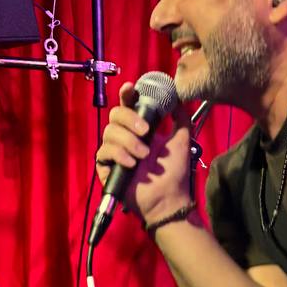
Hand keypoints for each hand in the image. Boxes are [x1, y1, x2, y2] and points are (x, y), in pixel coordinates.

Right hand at [94, 81, 191, 222]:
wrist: (168, 198)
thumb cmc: (174, 172)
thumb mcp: (182, 141)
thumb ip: (181, 119)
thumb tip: (178, 100)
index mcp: (140, 128)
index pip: (128, 105)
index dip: (127, 94)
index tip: (131, 88)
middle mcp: (125, 136)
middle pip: (115, 114)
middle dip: (130, 119)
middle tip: (146, 131)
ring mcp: (114, 151)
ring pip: (109, 132)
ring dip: (129, 141)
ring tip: (144, 155)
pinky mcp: (106, 166)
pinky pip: (104, 152)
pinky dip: (118, 154)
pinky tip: (132, 163)